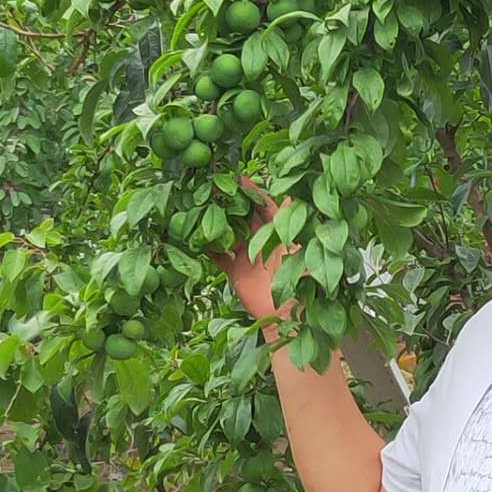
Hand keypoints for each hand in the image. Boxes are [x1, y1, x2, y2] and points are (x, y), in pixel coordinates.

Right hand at [207, 175, 299, 324]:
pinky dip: (207, 247)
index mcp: (279, 234)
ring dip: (216, 220)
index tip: (237, 176)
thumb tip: (294, 193)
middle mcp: (263, 242)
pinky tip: (193, 235)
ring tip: (199, 204)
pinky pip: (218, 256)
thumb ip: (294, 222)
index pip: (265, 206)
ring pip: (229, 233)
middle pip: (244, 217)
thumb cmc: (299, 281)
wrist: (285, 314)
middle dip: (230, 202)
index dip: (253, 191)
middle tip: (212, 185)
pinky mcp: (236, 271)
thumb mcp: (299, 248)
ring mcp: (248, 256)